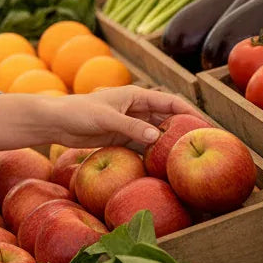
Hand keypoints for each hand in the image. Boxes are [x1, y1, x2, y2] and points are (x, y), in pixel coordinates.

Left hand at [0, 86, 205, 152]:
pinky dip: (153, 154)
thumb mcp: (105, 118)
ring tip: (188, 160)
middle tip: (203, 147)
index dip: (189, 113)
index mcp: (135, 96)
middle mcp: (135, 109)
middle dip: (183, 130)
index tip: (207, 126)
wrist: (54, 122)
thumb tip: (157, 137)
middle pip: (166, 119)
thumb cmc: (77, 112)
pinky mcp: (120, 138)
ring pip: (156, 134)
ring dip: (169, 144)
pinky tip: (164, 166)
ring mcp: (128, 124)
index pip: (170, 102)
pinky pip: (142, 146)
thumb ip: (131, 127)